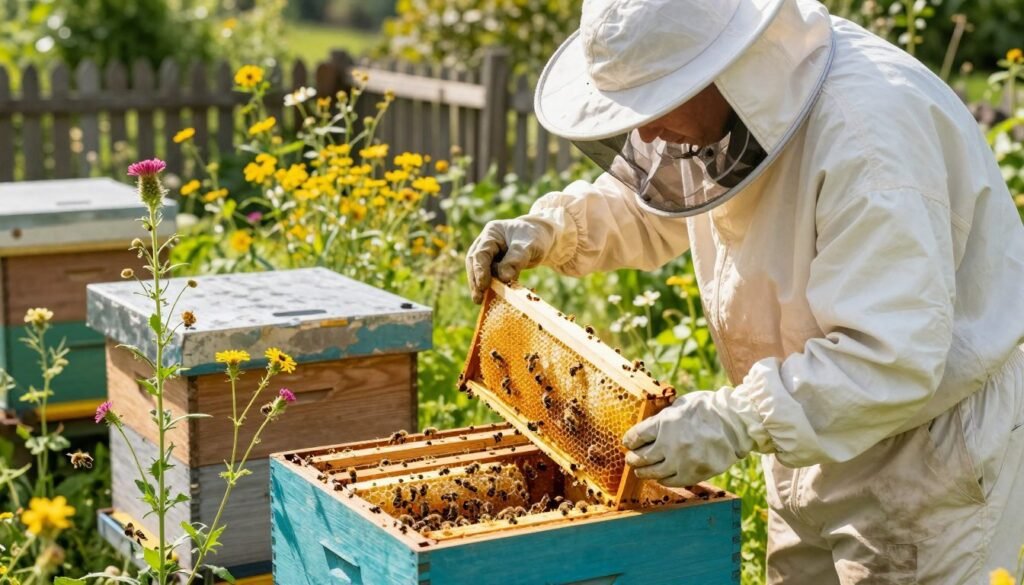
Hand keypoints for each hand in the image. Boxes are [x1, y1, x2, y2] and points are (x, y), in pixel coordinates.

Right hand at [465, 217, 555, 303]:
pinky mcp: (494, 265)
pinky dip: (490, 286)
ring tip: (480, 301)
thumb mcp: (530, 246)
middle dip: (475, 280)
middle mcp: (486, 243)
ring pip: (479, 270)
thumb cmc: (536, 238)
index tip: (483, 285)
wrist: (543, 239)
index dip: (480, 270)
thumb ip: (516, 260)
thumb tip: (503, 278)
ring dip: (480, 286)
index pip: (481, 252)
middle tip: (478, 298)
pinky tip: (491, 298)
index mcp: (492, 233)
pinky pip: (489, 276)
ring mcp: (489, 254)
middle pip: (475, 262)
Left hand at [622, 390, 753, 486]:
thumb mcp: (681, 404)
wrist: (736, 422)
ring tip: (640, 471)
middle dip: (633, 458)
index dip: (630, 440)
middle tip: (630, 459)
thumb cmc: (709, 409)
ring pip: (653, 472)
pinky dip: (663, 479)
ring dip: (643, 472)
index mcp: (664, 423)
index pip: (637, 436)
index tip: (628, 442)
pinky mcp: (693, 473)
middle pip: (641, 457)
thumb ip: (664, 417)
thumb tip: (649, 426)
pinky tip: (660, 476)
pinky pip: (672, 481)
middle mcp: (669, 444)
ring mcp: (681, 461)